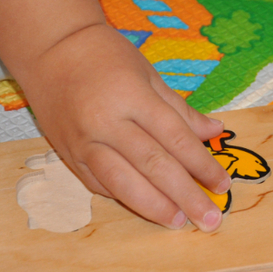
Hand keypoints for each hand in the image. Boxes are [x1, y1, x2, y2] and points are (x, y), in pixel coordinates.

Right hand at [0, 0, 230, 230]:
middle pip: (153, 165)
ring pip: (122, 182)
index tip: (222, 185)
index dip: (201, 165)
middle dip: (185, 196)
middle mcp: (107, 123)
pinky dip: (124, 198)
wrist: (49, 49)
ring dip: (153, 206)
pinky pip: (97, 184)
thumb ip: (181, 109)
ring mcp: (83, 142)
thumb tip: (216, 130)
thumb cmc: (106, 56)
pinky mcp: (66, 155)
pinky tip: (146, 208)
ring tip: (179, 222)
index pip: (175, 138)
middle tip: (209, 219)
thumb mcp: (149, 74)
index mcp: (133, 97)